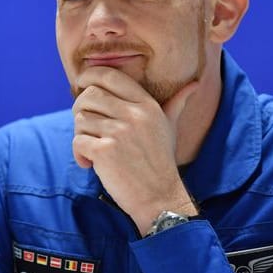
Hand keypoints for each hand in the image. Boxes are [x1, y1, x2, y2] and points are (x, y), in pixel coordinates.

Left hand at [72, 66, 198, 234]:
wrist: (159, 197)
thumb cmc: (161, 161)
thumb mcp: (170, 128)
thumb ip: (176, 104)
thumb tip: (195, 84)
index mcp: (147, 105)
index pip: (110, 75)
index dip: (90, 75)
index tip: (81, 83)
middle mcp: (133, 115)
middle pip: (89, 95)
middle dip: (80, 109)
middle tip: (85, 126)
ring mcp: (119, 133)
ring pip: (80, 119)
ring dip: (81, 135)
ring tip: (92, 148)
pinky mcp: (105, 152)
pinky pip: (77, 141)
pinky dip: (78, 154)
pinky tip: (89, 163)